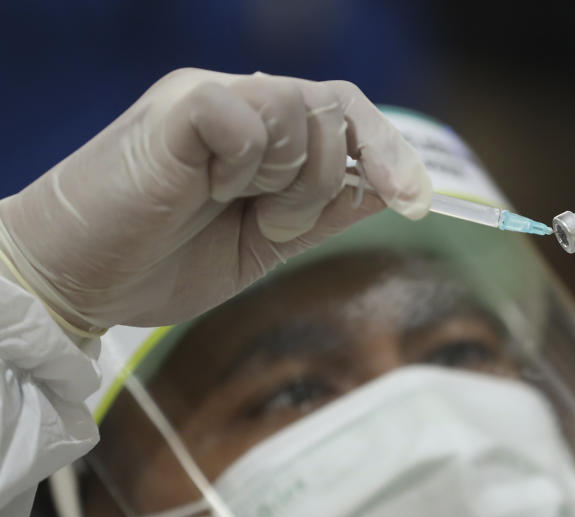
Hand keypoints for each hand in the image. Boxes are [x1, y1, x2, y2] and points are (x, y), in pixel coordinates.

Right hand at [0, 68, 430, 329]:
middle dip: (330, 181)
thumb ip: (324, 212)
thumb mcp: (264, 244)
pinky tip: (209, 187)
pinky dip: (250, 162)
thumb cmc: (160, 263)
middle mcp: (242, 104)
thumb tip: (391, 191)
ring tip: (238, 209)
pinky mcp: (181, 108)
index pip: (348, 115)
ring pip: (305, 110)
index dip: (391, 154)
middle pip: (339, 107)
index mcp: (263, 134)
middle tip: (277, 225)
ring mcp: (210, 99)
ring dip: (293, 180)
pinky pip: (253, 115)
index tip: (417, 203)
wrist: (76, 280)